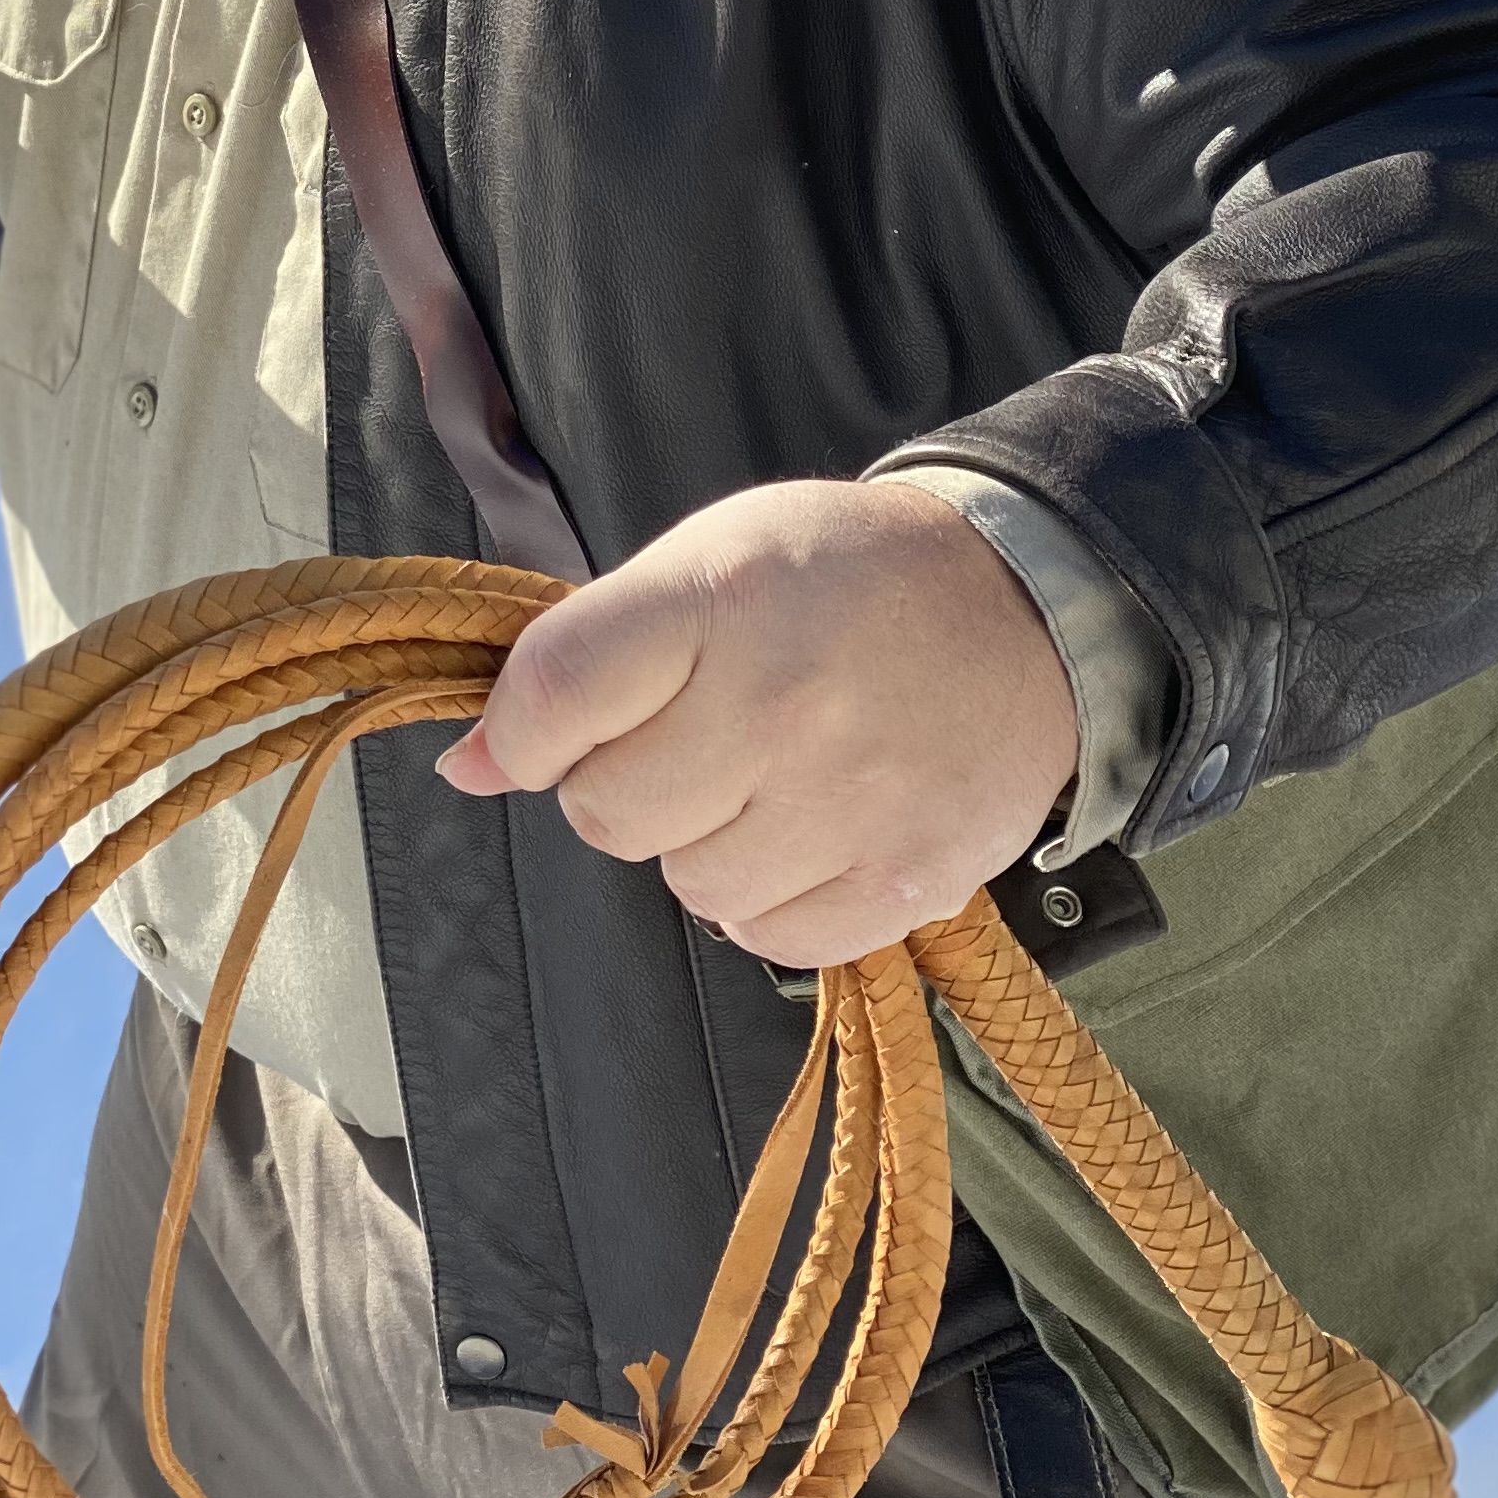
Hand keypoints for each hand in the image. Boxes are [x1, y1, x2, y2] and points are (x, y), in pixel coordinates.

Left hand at [438, 478, 1079, 969]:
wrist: (1035, 608)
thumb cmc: (844, 578)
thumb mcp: (710, 559)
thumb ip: (583, 655)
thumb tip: (463, 765)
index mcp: (725, 597)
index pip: (555, 694)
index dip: (522, 730)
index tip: (545, 729)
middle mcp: (785, 702)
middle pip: (608, 812)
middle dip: (624, 782)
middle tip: (693, 735)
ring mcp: (851, 801)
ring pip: (686, 884)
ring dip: (702, 842)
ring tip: (766, 774)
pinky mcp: (909, 880)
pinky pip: (769, 938)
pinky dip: (770, 898)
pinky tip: (811, 827)